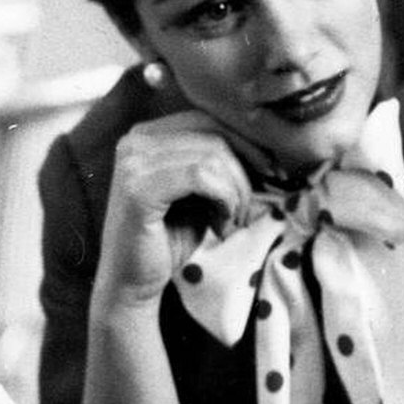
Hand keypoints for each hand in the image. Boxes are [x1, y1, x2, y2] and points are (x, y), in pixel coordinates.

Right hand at [93, 112, 256, 310]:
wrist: (132, 283)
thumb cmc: (168, 239)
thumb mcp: (200, 194)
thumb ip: (218, 166)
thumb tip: (265, 150)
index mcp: (147, 135)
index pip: (207, 120)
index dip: (246, 144)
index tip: (271, 172)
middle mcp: (135, 141)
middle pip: (213, 134)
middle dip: (244, 172)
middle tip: (248, 211)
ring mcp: (133, 162)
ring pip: (212, 156)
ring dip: (235, 193)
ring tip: (230, 223)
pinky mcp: (138, 188)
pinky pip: (201, 177)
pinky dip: (223, 200)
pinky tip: (220, 227)